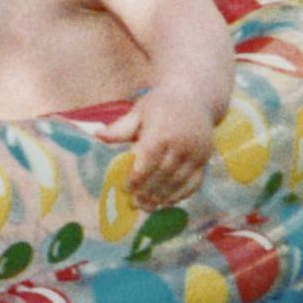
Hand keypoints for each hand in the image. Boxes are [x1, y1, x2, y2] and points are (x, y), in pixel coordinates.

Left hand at [96, 85, 217, 211]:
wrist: (196, 96)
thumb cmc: (161, 104)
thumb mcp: (139, 111)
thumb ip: (120, 128)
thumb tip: (97, 135)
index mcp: (162, 130)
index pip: (149, 158)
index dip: (137, 176)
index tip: (125, 188)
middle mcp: (182, 142)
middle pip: (164, 173)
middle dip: (148, 191)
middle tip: (134, 204)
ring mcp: (197, 152)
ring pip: (179, 181)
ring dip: (163, 196)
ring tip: (148, 207)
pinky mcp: (205, 158)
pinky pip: (195, 182)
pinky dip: (181, 194)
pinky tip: (168, 201)